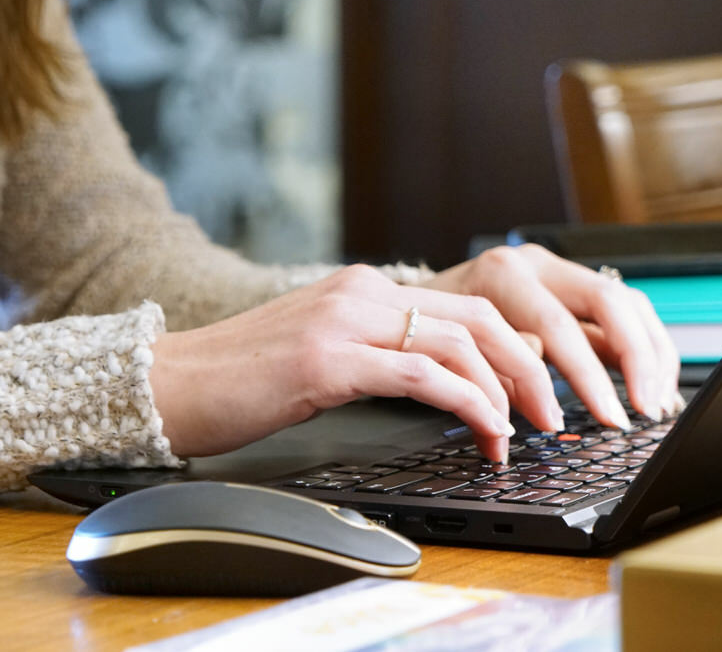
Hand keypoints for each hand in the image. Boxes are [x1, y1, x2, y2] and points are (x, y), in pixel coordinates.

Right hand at [150, 265, 561, 462]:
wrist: (171, 383)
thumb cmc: (243, 378)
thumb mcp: (326, 354)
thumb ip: (380, 354)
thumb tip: (441, 382)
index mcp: (365, 289)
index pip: (465, 308)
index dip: (512, 351)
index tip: (534, 392)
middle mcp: (362, 293)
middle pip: (478, 318)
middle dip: (527, 369)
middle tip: (551, 414)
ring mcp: (346, 321)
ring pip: (459, 344)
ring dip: (503, 393)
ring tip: (520, 434)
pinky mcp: (330, 359)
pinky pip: (422, 376)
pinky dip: (467, 404)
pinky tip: (483, 433)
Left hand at [420, 244, 681, 426]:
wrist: (419, 303)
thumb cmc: (434, 330)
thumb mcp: (456, 350)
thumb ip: (501, 371)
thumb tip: (545, 404)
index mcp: (503, 274)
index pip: (556, 326)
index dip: (585, 378)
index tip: (603, 419)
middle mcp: (538, 263)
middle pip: (608, 302)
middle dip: (634, 361)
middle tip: (643, 410)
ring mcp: (561, 271)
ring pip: (628, 302)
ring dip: (650, 354)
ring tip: (656, 402)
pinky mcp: (577, 288)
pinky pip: (627, 311)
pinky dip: (645, 347)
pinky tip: (653, 384)